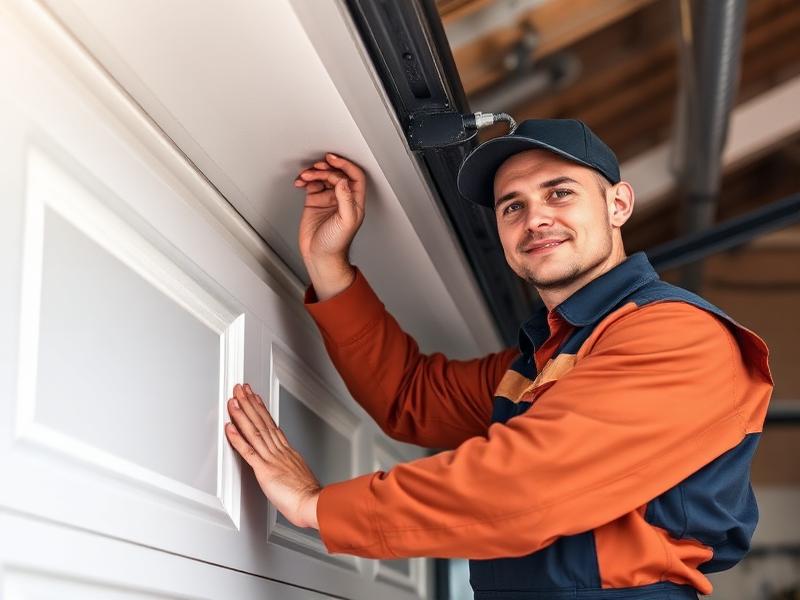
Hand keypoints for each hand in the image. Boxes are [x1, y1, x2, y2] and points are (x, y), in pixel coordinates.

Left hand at [225, 383, 320, 529]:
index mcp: (287, 452)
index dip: (261, 410)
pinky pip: (249, 452)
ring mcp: (271, 459)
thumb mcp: (300, 476)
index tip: (254, 398)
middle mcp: (279, 451)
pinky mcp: (264, 471)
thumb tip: (287, 465)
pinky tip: (230, 428)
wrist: (313, 504)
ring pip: (255, 432)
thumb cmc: (308, 497)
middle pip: (262, 422)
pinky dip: (238, 439)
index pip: (271, 425)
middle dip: (250, 404)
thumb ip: (290, 467)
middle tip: (241, 388)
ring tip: (234, 400)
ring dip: (242, 414)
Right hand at [293, 153, 365, 300]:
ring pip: (322, 177)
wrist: (320, 256)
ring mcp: (327, 198)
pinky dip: (304, 180)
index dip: (345, 165)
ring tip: (305, 176)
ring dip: (313, 173)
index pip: (354, 176)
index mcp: (354, 201)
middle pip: (337, 173)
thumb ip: (345, 199)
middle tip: (317, 167)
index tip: (333, 159)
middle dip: (326, 168)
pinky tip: (300, 182)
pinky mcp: (314, 201)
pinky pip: (310, 184)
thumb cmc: (336, 244)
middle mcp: (342, 198)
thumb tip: (343, 180)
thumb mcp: (346, 221)